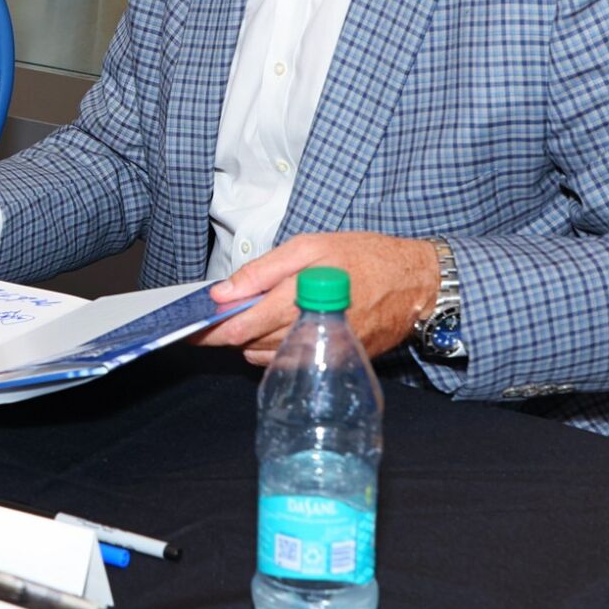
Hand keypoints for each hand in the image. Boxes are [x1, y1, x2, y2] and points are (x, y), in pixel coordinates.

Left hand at [196, 232, 437, 365]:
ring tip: (256, 314)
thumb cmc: (365, 258)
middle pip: (249, 344)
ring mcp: (321, 352)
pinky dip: (273, 347)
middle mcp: (309, 332)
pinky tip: (279, 326)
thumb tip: (222, 293)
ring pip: (266, 356)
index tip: (192, 328)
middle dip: (229, 331)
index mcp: (299, 298)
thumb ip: (262, 271)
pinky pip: (289, 361)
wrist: (415, 284)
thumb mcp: (309, 247)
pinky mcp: (331, 361)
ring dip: (251, 340)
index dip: (212, 329)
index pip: (242, 326)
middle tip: (218, 316)